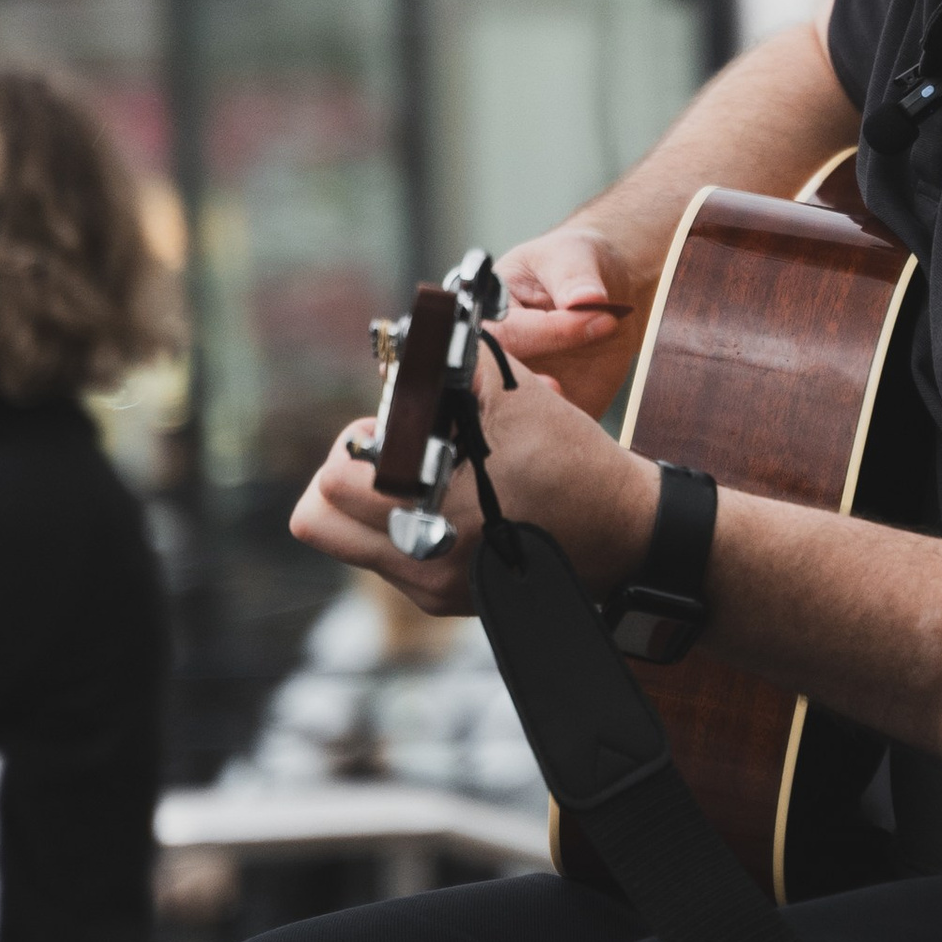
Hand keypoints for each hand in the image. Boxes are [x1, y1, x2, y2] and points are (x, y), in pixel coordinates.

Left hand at [289, 355, 659, 615]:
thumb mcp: (518, 397)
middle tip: (395, 452)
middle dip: (348, 473)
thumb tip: (409, 342)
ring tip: (414, 478)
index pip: (334, 483)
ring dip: (363, 504)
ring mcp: (431, 587)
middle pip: (318, 517)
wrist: (622, 529)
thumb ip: (454, 364)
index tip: (401, 429)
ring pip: (343, 541)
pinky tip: (442, 501)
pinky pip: (381, 558)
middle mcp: (426, 561)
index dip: (362, 443)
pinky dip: (394, 525)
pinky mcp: (442, 599)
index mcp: (438, 513)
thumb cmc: (573, 463)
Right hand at [494, 225, 642, 418]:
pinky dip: (565, 437)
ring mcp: (521, 385)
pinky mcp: (551, 409)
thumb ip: (575, 275)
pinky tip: (581, 434)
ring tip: (569, 420)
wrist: (612, 290)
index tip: (599, 319)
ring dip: (543, 419)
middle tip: (561, 388)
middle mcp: (496, 355)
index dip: (551, 332)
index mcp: (488, 313)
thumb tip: (587, 297)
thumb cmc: (576, 263)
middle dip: (527, 390)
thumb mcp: (574, 255)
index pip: (510, 332)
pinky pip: (552, 431)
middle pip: (498, 382)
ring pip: (519, 413)